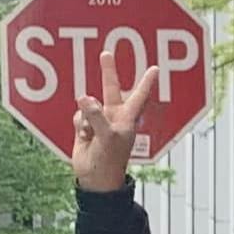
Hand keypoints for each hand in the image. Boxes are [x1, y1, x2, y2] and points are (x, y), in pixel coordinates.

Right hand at [70, 42, 153, 190]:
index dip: (146, 82)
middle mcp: (114, 116)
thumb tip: (84, 98)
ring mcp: (99, 121)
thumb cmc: (109, 161)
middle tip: (106, 53)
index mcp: (127, 118)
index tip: (155, 68)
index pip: (139, 95)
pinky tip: (84, 138)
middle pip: (111, 88)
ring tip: (91, 135)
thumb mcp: (107, 137)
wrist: (95, 179)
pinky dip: (79, 125)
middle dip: (108, 72)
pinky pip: (78, 116)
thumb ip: (96, 116)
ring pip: (88, 105)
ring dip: (86, 118)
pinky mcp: (85, 127)